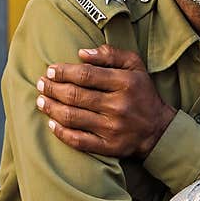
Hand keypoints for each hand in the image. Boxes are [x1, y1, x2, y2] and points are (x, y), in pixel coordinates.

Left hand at [35, 44, 176, 158]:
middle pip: (75, 96)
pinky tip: (51, 123)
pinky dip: (61, 132)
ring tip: (40, 101)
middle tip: (41, 84)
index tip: (50, 70)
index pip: (86, 75)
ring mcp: (113, 128)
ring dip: (51, 108)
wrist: (158, 129)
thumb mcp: (134, 66)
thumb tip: (82, 53)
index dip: (64, 72)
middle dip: (52, 89)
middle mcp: (119, 106)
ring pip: (73, 117)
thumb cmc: (142, 92)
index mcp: (125, 83)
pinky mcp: (109, 147)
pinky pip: (78, 140)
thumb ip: (110, 54)